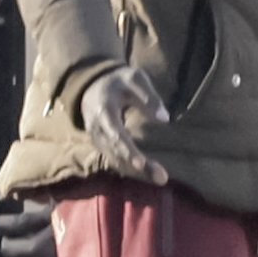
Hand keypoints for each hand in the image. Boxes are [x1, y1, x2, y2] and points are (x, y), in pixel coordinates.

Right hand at [78, 65, 169, 182]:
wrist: (93, 86)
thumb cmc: (118, 81)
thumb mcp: (134, 79)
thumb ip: (148, 96)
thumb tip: (164, 118)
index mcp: (104, 111)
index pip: (114, 134)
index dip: (127, 150)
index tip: (140, 163)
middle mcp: (97, 130)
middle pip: (117, 153)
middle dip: (138, 167)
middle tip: (161, 178)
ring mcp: (98, 140)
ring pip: (116, 161)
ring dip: (138, 173)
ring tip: (160, 178)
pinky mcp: (102, 146)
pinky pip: (116, 161)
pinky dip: (131, 170)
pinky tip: (149, 174)